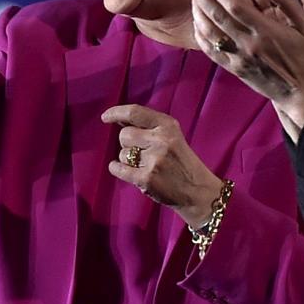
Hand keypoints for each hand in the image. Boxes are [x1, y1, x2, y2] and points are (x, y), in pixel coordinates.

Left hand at [101, 104, 223, 227]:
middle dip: (127, 144)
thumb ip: (148, 127)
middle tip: (141, 154)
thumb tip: (117, 118)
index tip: (105, 117)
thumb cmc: (182, 162)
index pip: (135, 112)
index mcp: (168, 125)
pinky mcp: (146, 178)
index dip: (116, 112)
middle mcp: (161, 140)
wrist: (198, 191)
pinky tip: (126, 171)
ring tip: (145, 167)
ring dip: (128, 160)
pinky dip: (117, 169)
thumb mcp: (172, 137)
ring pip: (122, 154)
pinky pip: (118, 169)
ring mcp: (154, 160)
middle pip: (124, 135)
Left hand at [185, 0, 303, 129]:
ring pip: (209, 33)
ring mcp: (240, 59)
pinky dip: (201, 36)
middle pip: (216, 16)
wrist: (303, 94)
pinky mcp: (235, 69)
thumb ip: (290, 1)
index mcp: (266, 32)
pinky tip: (197, 23)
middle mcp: (249, 45)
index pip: (234, 5)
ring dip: (197, 13)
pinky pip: (211, 52)